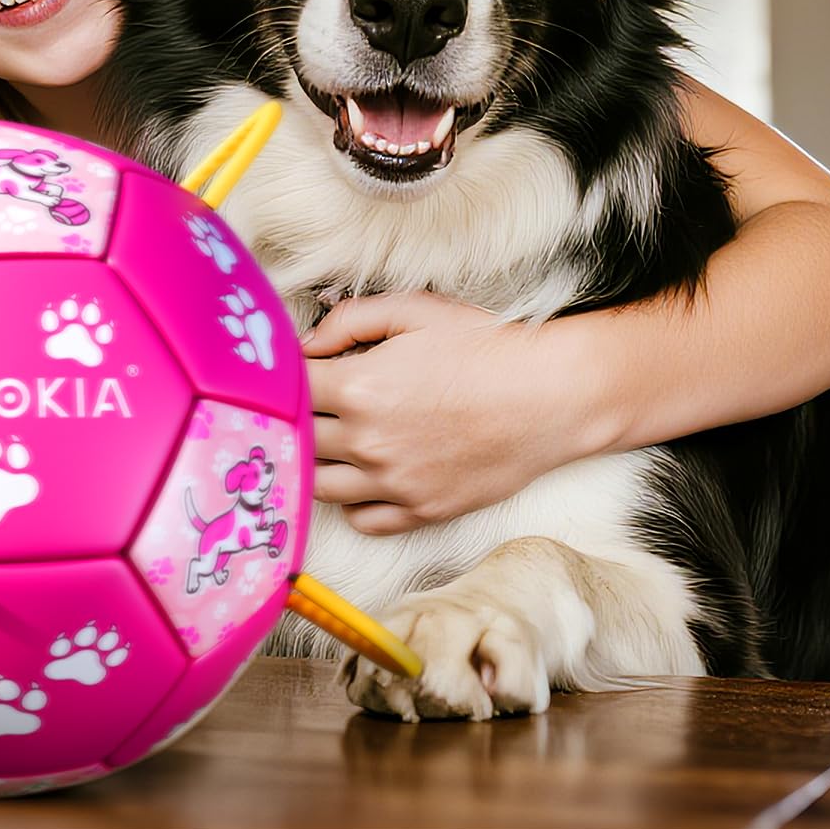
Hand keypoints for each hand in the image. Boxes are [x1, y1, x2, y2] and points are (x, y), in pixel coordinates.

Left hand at [304, 292, 600, 535]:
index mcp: (359, 386)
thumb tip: (307, 343)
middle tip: (299, 408)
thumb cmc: (484, 346)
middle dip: (292, 420)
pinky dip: (351, 501)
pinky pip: (362, 519)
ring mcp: (394, 483)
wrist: (549, 396)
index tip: (283, 374)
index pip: (289, 391)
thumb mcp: (414, 309)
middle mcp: (368, 441)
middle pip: (296, 441)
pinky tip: (361, 475)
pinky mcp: (421, 510)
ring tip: (324, 442)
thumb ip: (349, 320)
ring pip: (319, 486)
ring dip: (313, 463)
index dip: (280, 380)